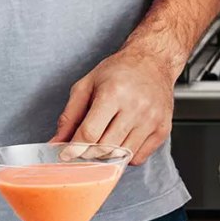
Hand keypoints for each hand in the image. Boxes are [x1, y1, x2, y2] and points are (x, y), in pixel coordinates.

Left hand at [51, 46, 178, 164]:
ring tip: (102, 142)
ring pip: (122, 155)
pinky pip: (139, 158)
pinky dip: (126, 156)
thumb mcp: (87, 85)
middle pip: (105, 148)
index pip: (90, 133)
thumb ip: (70, 115)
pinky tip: (122, 141)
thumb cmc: (120, 71)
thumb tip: (56, 142)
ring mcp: (152, 120)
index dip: (73, 149)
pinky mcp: (163, 129)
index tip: (65, 155)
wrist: (153, 62)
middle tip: (82, 148)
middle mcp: (136, 108)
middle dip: (88, 154)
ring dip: (107, 156)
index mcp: (114, 93)